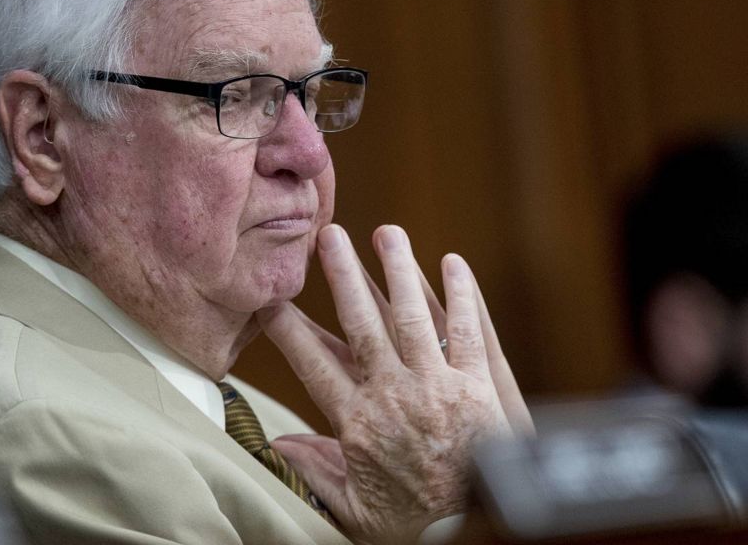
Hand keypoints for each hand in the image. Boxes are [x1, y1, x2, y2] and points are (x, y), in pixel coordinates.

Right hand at [258, 224, 531, 543]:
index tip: (271, 296)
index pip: (313, 363)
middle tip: (328, 234)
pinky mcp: (477, 387)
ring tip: (387, 232)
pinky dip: (461, 296)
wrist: (471, 537)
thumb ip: (317, 470)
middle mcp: (392, 396)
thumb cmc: (414, 526)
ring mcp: (436, 387)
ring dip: (398, 269)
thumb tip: (278, 445)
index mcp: (357, 423)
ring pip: (413, 316)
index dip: (289, 327)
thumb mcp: (355, 507)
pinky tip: (453, 263)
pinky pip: (467, 332)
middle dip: (343, 275)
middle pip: (361, 324)